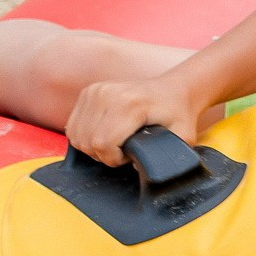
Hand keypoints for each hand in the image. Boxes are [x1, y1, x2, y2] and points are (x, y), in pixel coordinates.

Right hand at [65, 72, 208, 165]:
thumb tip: (136, 165)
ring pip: (77, 135)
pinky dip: (85, 136)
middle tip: (124, 150)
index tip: (130, 156)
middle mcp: (108, 93)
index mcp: (130, 104)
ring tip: (115, 142)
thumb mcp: (183, 137)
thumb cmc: (178, 114)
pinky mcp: (88, 91)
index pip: (103, 143)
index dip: (114, 159)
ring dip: (93, 146)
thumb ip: (165, 156)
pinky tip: (104, 134)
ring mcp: (96, 90)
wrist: (173, 89)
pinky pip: (73, 125)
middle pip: (87, 141)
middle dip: (104, 155)